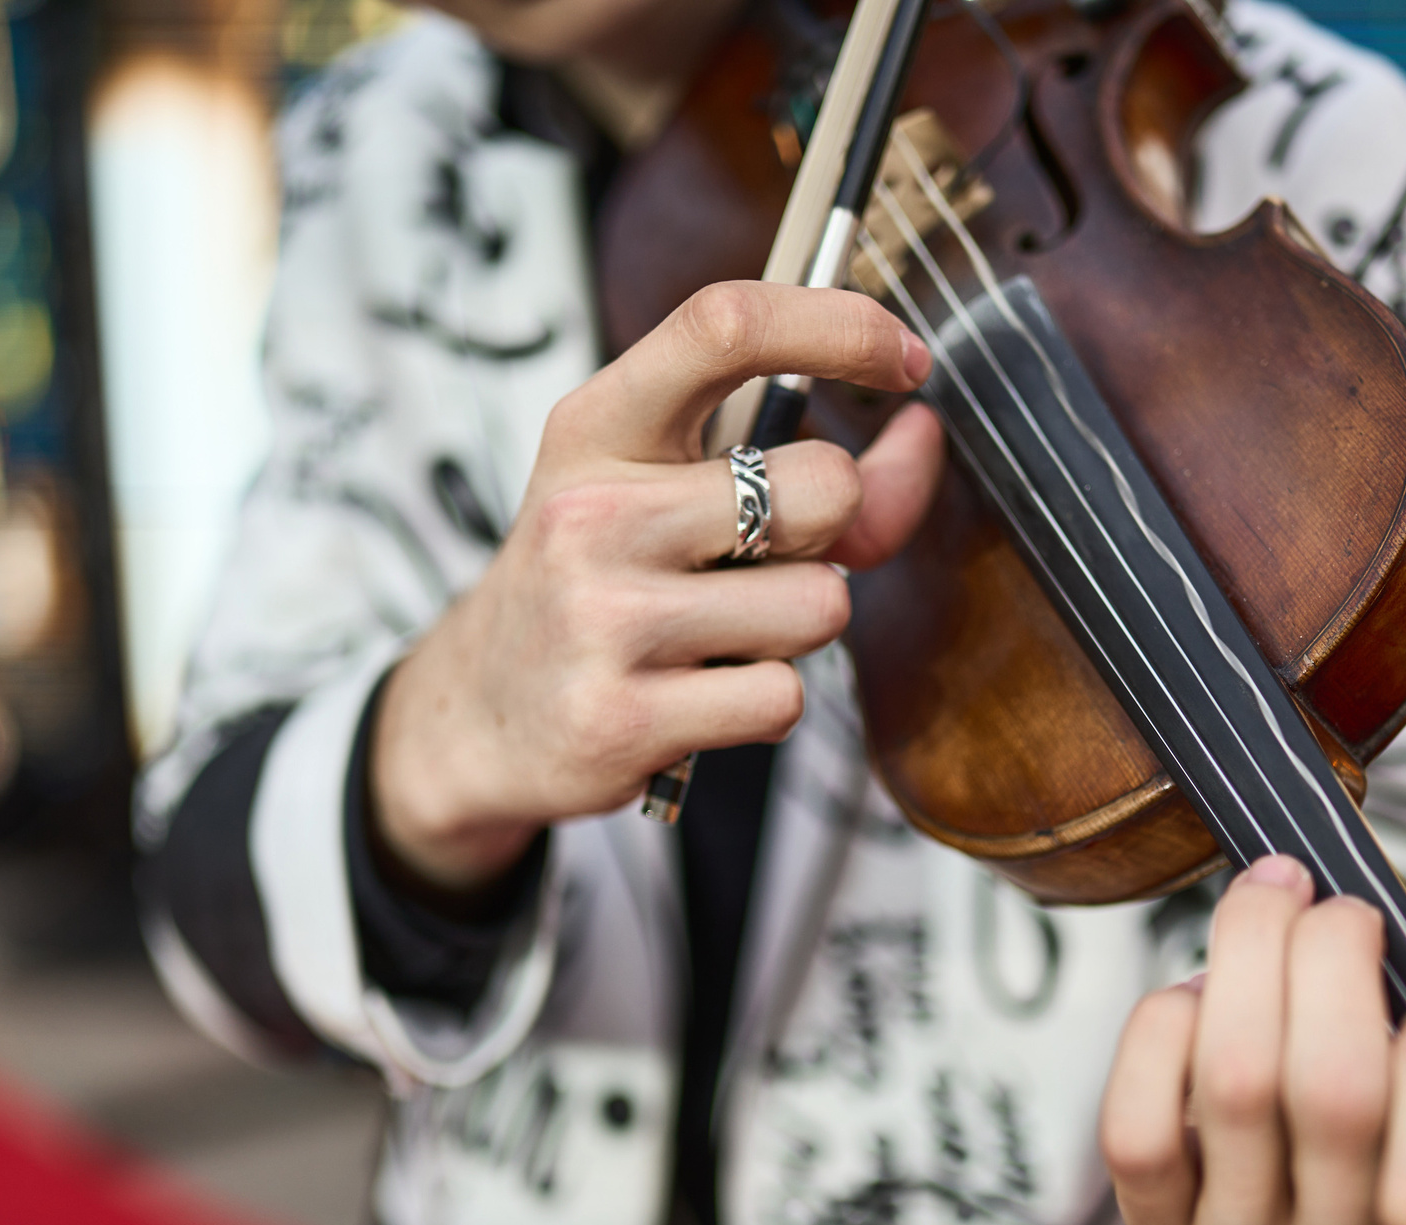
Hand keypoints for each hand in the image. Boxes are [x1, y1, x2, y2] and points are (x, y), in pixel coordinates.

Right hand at [370, 281, 946, 892]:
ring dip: (796, 629)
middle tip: (758, 560)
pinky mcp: (624, 719)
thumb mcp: (663, 492)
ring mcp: (604, 618)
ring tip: (717, 635)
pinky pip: (782, 698)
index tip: (903, 357)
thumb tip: (924, 434)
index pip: (725, 326)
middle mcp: (594, 511)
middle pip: (824, 488)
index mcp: (598, 426)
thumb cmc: (598, 584)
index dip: (838, 325)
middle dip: (830, 533)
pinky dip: (765, 703)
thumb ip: (800, 466)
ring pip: (819, 606)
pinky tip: (699, 695)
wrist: (481, 713)